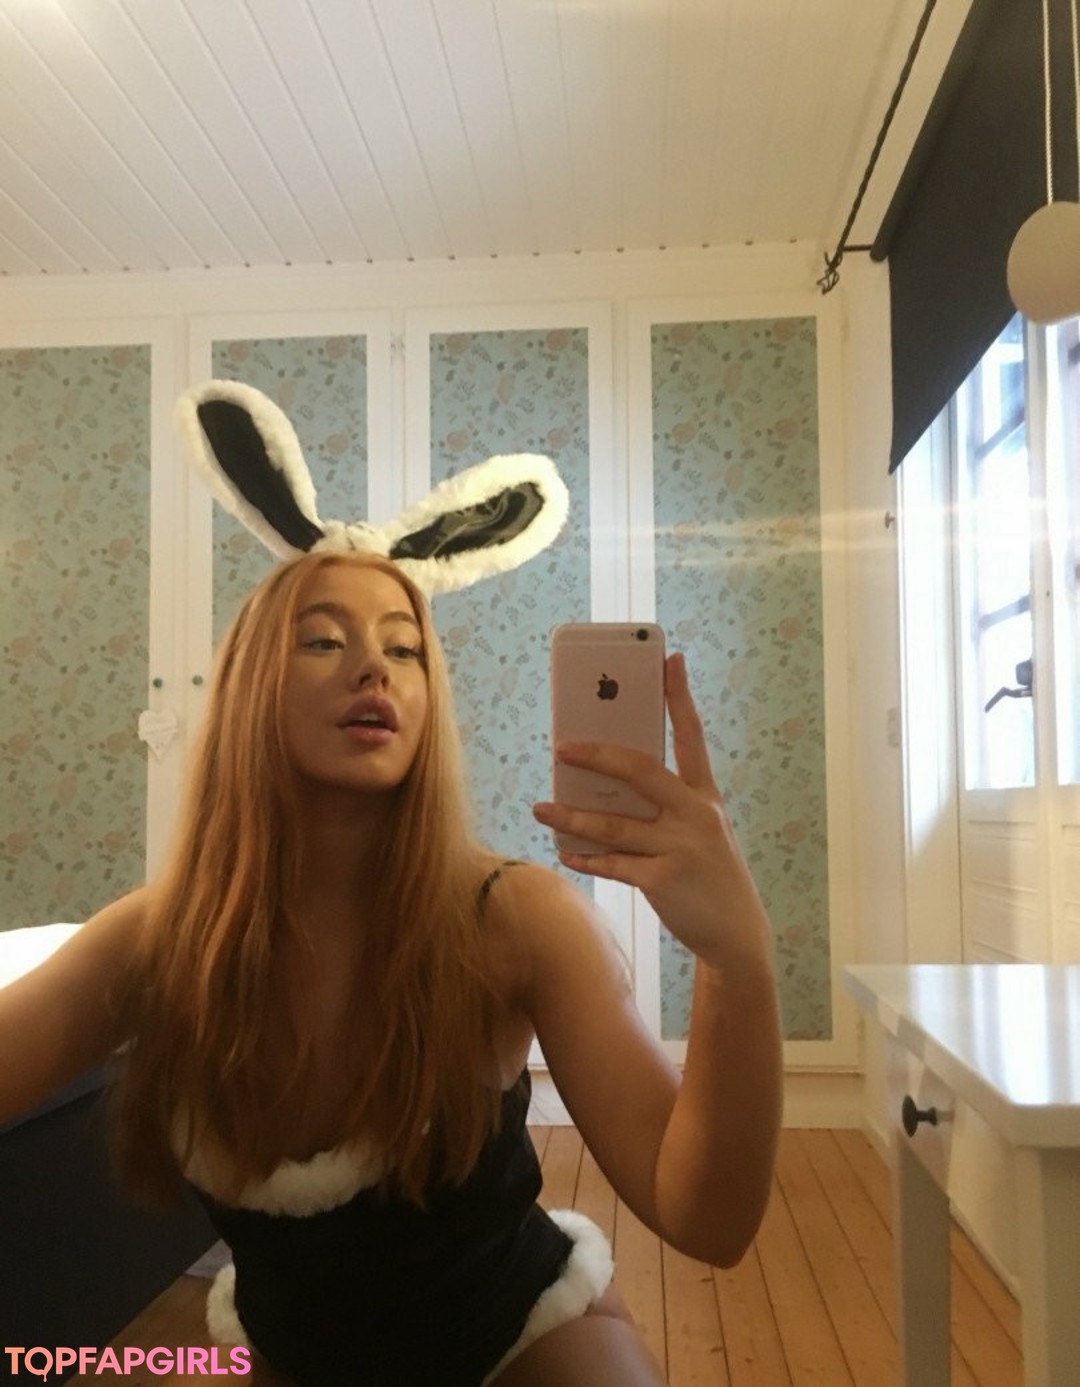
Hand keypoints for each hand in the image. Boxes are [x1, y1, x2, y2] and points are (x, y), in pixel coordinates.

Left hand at [533, 653, 772, 971]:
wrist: (737, 934)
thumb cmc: (709, 875)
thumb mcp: (700, 832)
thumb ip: (663, 807)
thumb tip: (604, 788)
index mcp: (705, 796)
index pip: (691, 736)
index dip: (679, 696)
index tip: (669, 658)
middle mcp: (695, 815)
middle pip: (640, 770)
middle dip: (597, 755)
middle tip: (561, 746)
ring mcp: (680, 847)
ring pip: (613, 824)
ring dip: (570, 815)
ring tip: (541, 807)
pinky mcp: (663, 881)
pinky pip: (613, 864)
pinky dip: (585, 858)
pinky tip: (564, 852)